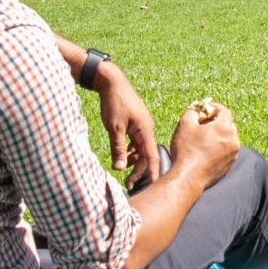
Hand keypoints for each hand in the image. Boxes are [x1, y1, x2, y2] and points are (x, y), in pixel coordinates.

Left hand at [93, 63, 158, 188]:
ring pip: (140, 150)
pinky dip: (130, 151)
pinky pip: (136, 142)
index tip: (155, 186)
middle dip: (139, 171)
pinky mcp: (135, 125)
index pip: (152, 156)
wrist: (112, 82)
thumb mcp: (114, 128)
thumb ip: (118, 149)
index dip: (153, 172)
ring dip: (133, 161)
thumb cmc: (114, 102)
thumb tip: (119, 168)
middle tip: (129, 184)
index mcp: (145, 131)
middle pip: (146, 155)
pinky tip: (122, 156)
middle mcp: (146, 130)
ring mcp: (141, 127)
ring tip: (122, 171)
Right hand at [167, 101, 239, 188]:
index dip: (213, 108)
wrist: (189, 177)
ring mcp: (233, 154)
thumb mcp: (185, 124)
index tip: (204, 110)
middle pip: (228, 124)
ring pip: (228, 138)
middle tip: (202, 125)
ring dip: (218, 135)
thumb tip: (198, 110)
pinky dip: (219, 147)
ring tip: (203, 139)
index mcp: (225, 128)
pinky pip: (226, 150)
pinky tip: (205, 151)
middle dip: (216, 122)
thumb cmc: (187, 151)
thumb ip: (193, 112)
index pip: (224, 111)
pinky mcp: (230, 165)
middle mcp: (234, 140)